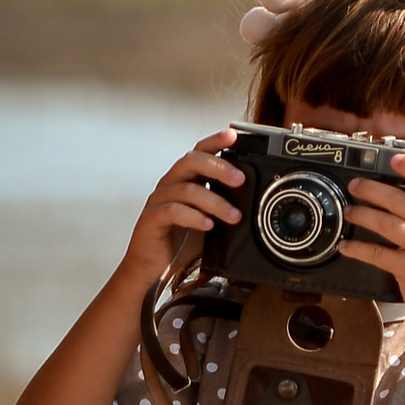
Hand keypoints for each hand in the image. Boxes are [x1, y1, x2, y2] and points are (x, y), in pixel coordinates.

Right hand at [120, 130, 243, 283]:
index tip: (234, 135)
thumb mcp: (209, 221)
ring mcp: (158, 200)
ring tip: (233, 216)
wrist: (152, 269)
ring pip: (187, 189)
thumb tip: (252, 202)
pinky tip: (208, 225)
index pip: (199, 152)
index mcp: (184, 180)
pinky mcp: (151, 219)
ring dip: (214, 202)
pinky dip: (193, 217)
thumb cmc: (179, 243)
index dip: (215, 141)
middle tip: (240, 180)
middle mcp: (170, 184)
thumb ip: (223, 207)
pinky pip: (173, 211)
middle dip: (219, 168)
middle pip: (192, 162)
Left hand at [345, 152, 404, 323]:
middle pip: (401, 201)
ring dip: (362, 215)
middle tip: (356, 185)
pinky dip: (357, 248)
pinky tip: (345, 245)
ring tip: (349, 210)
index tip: (395, 159)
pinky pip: (377, 254)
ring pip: (387, 224)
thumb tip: (401, 189)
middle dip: (373, 190)